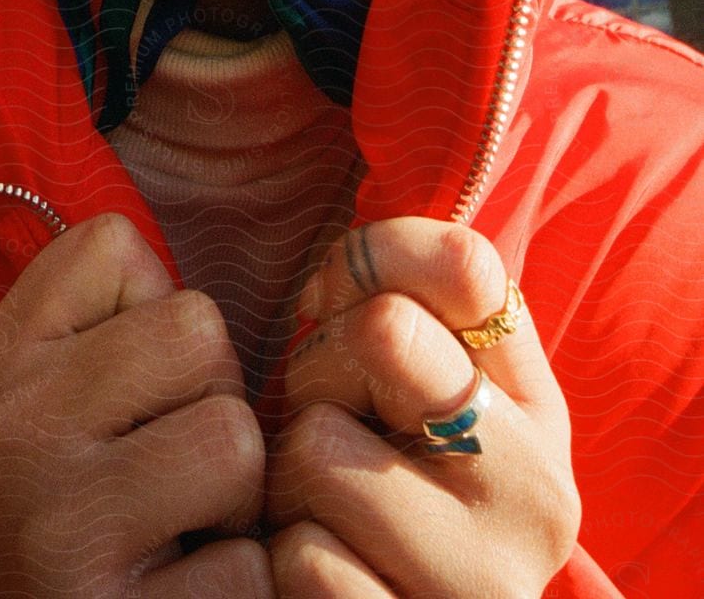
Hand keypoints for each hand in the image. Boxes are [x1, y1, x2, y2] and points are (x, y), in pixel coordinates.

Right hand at [0, 210, 274, 596]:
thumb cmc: (98, 509)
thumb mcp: (72, 395)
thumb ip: (116, 312)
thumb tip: (183, 222)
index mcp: (0, 354)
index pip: (115, 241)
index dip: (155, 311)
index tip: (129, 387)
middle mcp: (10, 425)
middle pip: (196, 326)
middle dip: (213, 399)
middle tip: (172, 469)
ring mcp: (51, 524)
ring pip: (235, 437)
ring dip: (235, 500)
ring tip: (182, 531)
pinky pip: (245, 567)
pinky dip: (236, 589)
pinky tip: (178, 596)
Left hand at [263, 219, 580, 596]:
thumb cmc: (390, 488)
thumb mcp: (415, 393)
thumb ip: (393, 302)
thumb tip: (330, 281)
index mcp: (538, 409)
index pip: (466, 265)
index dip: (374, 257)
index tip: (339, 301)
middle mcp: (539, 492)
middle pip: (383, 329)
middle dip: (320, 367)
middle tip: (333, 421)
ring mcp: (486, 578)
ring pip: (319, 448)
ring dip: (289, 475)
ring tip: (327, 506)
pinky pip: (305, 558)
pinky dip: (286, 562)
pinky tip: (328, 570)